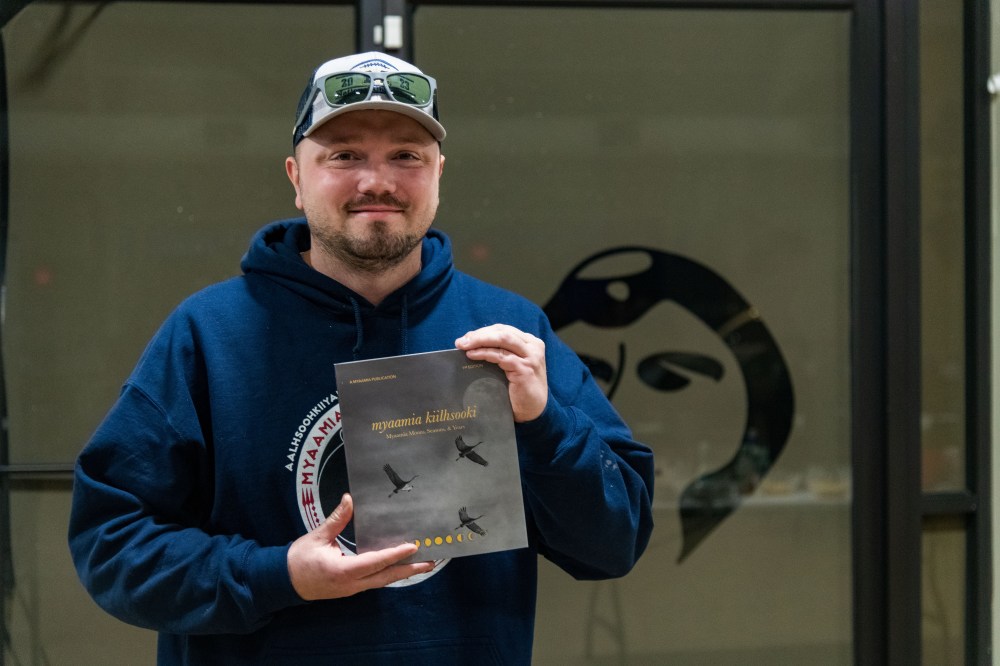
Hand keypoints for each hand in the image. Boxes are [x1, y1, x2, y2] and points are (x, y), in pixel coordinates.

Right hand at [287, 494, 433, 599]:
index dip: (395, 554)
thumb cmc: (299, 559)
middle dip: (409, 570)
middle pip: (386, 577)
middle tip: (431, 562)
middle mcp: (351, 584)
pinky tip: (399, 568)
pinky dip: (389, 574)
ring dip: (402, 573)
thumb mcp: (317, 536)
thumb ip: (336, 519)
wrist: (282, 582)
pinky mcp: (350, 588)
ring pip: (382, 581)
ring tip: (422, 565)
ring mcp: (352, 589)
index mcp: (343, 570)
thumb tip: (349, 498)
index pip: (375, 562)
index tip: (413, 546)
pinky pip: (374, 582)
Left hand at [455, 324, 547, 421]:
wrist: (532, 411)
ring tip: (463, 346)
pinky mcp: (525, 369)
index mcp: (530, 343)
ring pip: (502, 339)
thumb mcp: (511, 365)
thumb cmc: (518, 388)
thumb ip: (501, 352)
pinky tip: (472, 355)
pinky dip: (484, 353)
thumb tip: (471, 344)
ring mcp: (531, 357)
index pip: (503, 330)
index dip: (483, 331)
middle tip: (460, 341)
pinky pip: (501, 356)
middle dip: (479, 334)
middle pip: (502, 332)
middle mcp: (533, 346)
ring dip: (480, 341)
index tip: (466, 337)